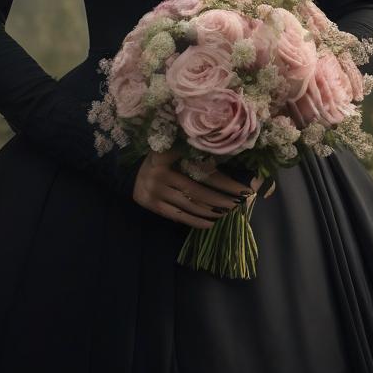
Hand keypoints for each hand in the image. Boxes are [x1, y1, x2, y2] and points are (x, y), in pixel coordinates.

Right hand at [133, 149, 262, 228]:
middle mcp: (160, 172)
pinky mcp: (153, 205)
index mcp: (168, 153)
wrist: (131, 173)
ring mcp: (155, 190)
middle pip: (196, 189)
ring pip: (189, 204)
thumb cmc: (162, 159)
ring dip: (211, 210)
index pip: (200, 168)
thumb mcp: (174, 149)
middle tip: (238, 203)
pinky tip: (210, 223)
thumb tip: (225, 163)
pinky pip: (178, 216)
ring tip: (228, 212)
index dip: (222, 179)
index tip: (241, 187)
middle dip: (220, 198)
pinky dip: (196, 221)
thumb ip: (193, 152)